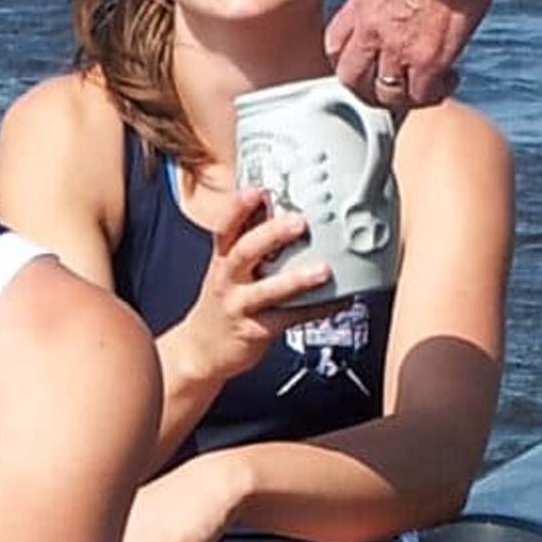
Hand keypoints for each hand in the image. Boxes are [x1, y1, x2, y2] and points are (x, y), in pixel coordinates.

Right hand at [158, 191, 327, 402]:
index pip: (226, 228)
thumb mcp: (226, 270)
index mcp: (222, 260)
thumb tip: (273, 209)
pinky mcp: (256, 331)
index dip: (238, 208)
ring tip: (324, 270)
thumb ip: (247, 243)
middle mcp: (228, 280)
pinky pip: (290, 318)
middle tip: (298, 222)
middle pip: (245, 252)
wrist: (201, 350)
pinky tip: (339, 300)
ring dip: (297, 279)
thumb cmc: (224, 302)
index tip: (257, 191)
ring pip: (268, 291)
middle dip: (271, 235)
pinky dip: (317, 309)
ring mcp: (240, 306)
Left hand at [328, 0, 492, 109]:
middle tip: (389, 90)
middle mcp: (371, 29)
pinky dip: (436, 93)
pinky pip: (422, 95)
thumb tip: (385, 18)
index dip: (348, 61)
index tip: (365, 66)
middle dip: (368, 90)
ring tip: (424, 87)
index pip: (334, 46)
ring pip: (386, 95)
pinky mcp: (427, 61)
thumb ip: (378, 1)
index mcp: (360, 4)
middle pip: (352, 78)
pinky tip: (449, 79)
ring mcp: (397, 48)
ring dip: (405, 97)